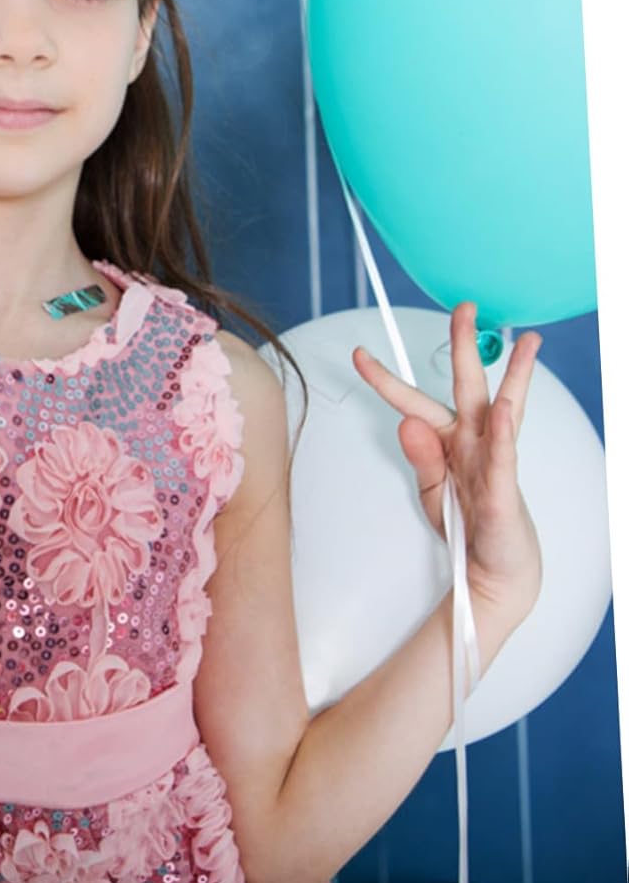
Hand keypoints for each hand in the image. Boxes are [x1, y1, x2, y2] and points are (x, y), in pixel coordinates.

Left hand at [352, 302, 543, 631]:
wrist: (494, 574)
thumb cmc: (467, 528)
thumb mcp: (431, 492)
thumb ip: (420, 458)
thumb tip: (405, 422)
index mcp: (449, 441)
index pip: (413, 400)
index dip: (384, 378)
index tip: (358, 354)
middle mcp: (473, 442)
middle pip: (467, 385)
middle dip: (465, 345)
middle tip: (465, 308)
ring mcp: (493, 462)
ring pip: (503, 410)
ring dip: (515, 375)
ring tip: (524, 342)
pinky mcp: (504, 491)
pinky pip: (503, 456)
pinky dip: (503, 432)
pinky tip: (505, 408)